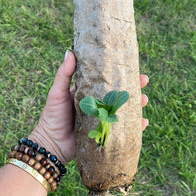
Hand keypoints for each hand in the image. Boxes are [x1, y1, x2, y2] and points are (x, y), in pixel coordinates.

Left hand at [30, 51, 148, 164]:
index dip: (119, 73)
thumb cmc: (52, 115)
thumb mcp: (57, 92)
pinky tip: (143, 122)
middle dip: (133, 88)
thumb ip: (64, 74)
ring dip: (137, 105)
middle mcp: (99, 105)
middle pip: (119, 94)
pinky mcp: (106, 134)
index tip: (131, 66)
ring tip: (144, 100)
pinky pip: (124, 130)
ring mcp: (104, 119)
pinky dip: (135, 127)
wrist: (51, 144)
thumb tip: (70, 51)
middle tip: (144, 81)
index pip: (107, 80)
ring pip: (125, 110)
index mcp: (89, 92)